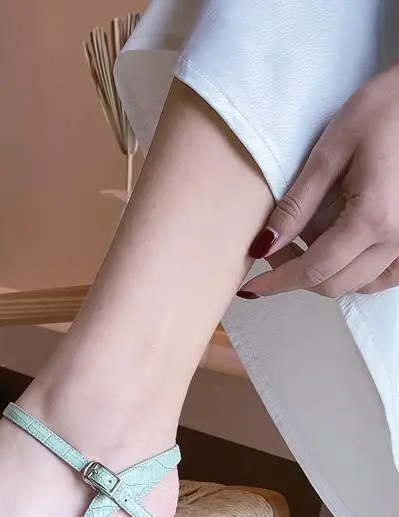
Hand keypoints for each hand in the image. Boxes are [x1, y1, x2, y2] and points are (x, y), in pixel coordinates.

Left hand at [239, 62, 398, 298]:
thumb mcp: (330, 153)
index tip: (248, 288)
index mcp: (373, 219)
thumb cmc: (384, 110)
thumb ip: (296, 206)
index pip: (313, 270)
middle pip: (334, 284)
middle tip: (272, 246)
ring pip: (359, 284)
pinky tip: (340, 250)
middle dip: (295, 274)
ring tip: (304, 242)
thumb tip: (263, 246)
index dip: (276, 283)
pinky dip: (358, 272)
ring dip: (326, 274)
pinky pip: (386, 275)